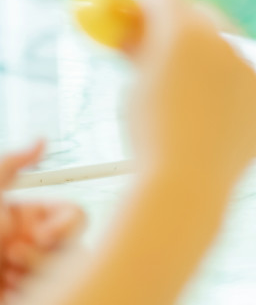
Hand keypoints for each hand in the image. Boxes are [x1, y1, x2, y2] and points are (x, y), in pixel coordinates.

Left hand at [0, 142, 85, 296]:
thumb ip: (11, 164)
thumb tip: (41, 139)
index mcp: (29, 219)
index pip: (76, 215)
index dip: (66, 226)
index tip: (41, 236)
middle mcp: (32, 244)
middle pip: (76, 247)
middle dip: (46, 258)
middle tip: (13, 259)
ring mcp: (29, 273)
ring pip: (65, 274)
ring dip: (37, 279)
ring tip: (6, 279)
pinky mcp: (26, 294)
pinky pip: (49, 292)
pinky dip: (30, 294)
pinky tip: (6, 291)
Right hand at [127, 0, 255, 193]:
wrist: (187, 184)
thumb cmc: (149, 135)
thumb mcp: (135, 85)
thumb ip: (138, 48)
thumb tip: (133, 28)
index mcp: (181, 31)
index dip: (145, 0)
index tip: (135, 15)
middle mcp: (223, 38)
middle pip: (200, 12)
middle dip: (181, 24)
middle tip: (163, 45)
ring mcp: (253, 64)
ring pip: (227, 47)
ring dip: (207, 58)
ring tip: (186, 107)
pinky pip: (247, 78)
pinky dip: (231, 88)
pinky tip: (215, 123)